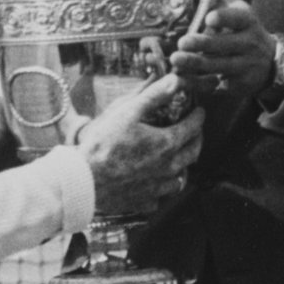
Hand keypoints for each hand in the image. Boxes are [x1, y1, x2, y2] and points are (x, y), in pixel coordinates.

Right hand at [77, 74, 203, 214]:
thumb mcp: (128, 111)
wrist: (83, 179)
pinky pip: (160, 196)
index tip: (200, 111)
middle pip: (193, 153)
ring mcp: (157, 188)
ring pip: (180, 178)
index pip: (193, 127)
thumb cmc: (103, 143)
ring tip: (177, 158)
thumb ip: (155, 95)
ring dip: (182, 166)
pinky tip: (155, 182)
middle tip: (195, 131)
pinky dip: (161, 187)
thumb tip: (176, 80)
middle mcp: (168, 168)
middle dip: (197, 139)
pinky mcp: (144, 202)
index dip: (198, 117)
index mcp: (167, 144)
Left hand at [170, 0, 274, 98]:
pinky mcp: (238, 85)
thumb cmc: (244, 30)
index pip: (238, 17)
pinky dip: (197, 83)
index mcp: (248, 21)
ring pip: (220, 66)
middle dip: (204, 44)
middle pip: (226, 45)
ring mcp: (245, 66)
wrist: (270, 62)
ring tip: (176, 59)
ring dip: (197, 64)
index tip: (209, 17)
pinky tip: (180, 80)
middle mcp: (249, 44)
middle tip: (183, 41)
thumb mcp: (239, 9)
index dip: (225, 17)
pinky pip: (216, 86)